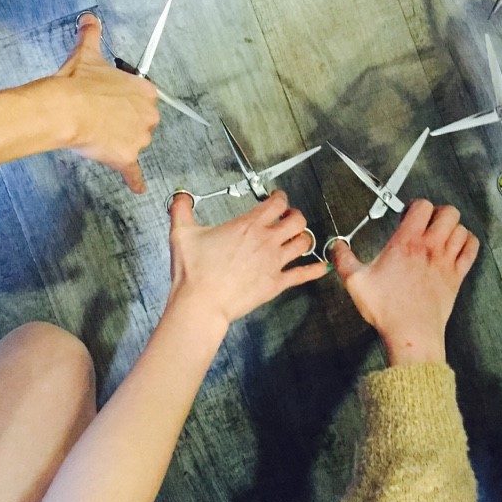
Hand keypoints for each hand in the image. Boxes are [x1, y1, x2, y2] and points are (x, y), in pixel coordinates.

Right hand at [50, 14, 158, 191]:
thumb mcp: (87, 53)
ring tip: (98, 134)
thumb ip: (92, 34)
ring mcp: (138, 138)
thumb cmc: (77, 84)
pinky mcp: (126, 158)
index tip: (113, 102)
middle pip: (142, 122)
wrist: (64, 108)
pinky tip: (137, 186)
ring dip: (121, 142)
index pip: (144, 98)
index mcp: (144, 90)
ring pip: (134, 143)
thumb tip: (89, 20)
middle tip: (103, 118)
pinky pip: (134, 173)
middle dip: (125, 122)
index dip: (125, 101)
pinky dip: (135, 180)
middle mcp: (148, 114)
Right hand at [167, 191, 327, 326]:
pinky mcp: (276, 284)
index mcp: (248, 225)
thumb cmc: (194, 272)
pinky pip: (303, 274)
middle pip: (297, 220)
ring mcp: (274, 263)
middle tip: (289, 217)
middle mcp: (266, 241)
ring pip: (303, 243)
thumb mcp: (182, 234)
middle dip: (295, 216)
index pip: (276, 203)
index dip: (280, 197)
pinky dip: (314, 269)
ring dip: (304, 237)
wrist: (201, 304)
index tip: (277, 198)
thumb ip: (181, 210)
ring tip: (299, 237)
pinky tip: (321, 267)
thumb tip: (180, 197)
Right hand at [331, 200, 478, 364]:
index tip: (406, 216)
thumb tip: (336, 246)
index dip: (414, 206)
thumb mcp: (356, 282)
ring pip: (461, 228)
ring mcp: (447, 261)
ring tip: (440, 235)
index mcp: (407, 243)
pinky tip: (456, 247)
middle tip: (425, 223)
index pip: (421, 206)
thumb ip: (343, 259)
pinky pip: (472, 248)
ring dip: (452, 227)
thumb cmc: (388, 309)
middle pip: (448, 212)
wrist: (412, 334)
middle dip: (437, 212)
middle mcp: (430, 247)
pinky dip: (467, 242)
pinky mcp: (457, 276)